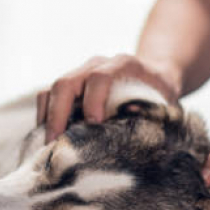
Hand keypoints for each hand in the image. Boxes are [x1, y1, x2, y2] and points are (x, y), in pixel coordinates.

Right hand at [37, 54, 180, 141]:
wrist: (154, 77)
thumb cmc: (160, 95)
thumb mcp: (164, 102)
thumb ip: (151, 110)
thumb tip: (129, 118)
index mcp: (123, 65)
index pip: (100, 77)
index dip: (94, 100)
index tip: (93, 124)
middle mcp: (96, 65)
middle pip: (66, 83)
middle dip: (58, 114)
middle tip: (55, 143)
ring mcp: (79, 74)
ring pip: (51, 90)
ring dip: (46, 118)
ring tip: (48, 145)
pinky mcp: (69, 88)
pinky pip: (47, 99)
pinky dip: (45, 118)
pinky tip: (51, 139)